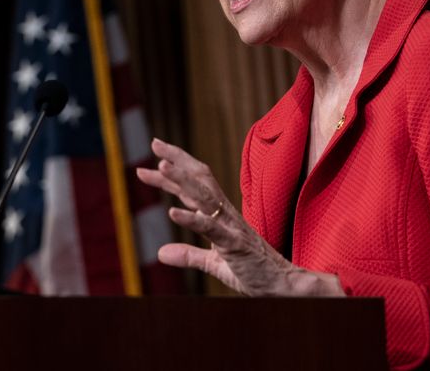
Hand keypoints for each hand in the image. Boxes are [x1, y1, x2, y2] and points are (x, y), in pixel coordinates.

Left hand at [136, 138, 343, 296]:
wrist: (283, 287)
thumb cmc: (253, 271)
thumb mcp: (214, 264)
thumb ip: (189, 255)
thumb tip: (160, 253)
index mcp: (220, 215)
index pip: (194, 187)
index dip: (171, 175)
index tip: (146, 166)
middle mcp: (226, 214)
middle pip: (200, 179)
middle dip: (177, 161)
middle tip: (155, 143)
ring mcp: (231, 226)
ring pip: (205, 196)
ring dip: (182, 180)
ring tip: (162, 167)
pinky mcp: (235, 243)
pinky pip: (212, 228)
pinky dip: (192, 219)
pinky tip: (173, 212)